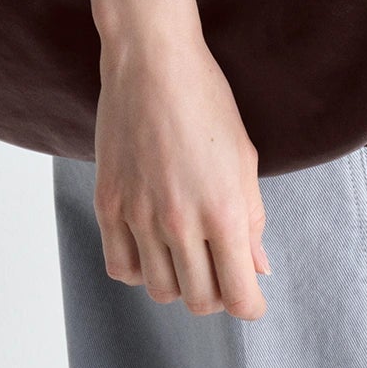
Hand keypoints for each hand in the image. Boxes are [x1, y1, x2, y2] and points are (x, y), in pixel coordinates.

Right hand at [92, 27, 271, 320]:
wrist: (152, 62)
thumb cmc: (206, 101)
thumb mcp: (244, 159)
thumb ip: (251, 219)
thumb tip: (257, 268)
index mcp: (224, 211)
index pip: (240, 297)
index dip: (251, 306)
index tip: (251, 298)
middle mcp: (180, 221)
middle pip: (199, 302)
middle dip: (216, 295)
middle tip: (220, 270)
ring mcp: (139, 215)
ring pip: (160, 290)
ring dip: (178, 282)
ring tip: (187, 254)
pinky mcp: (108, 204)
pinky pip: (121, 267)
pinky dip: (139, 269)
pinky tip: (152, 247)